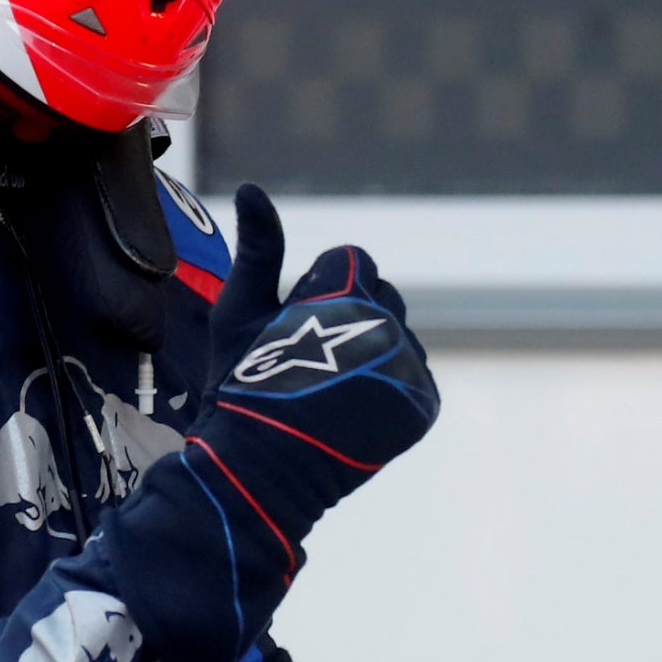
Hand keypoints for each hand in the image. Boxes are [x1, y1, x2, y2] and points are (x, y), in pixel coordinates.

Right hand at [187, 185, 440, 545]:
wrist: (261, 473)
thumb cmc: (240, 387)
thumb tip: (252, 187)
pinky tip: (351, 411)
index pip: (352, 260)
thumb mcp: (239, 311)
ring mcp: (409, 367)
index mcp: (347, 292)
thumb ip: (259, 247)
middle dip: (352, 317)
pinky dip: (390, 390)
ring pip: (399, 339)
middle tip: (309, 360)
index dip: (318, 289)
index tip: (293, 324)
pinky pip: (413, 379)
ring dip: (373, 353)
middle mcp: (389, 324)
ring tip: (329, 390)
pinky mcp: (422, 405)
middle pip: (382, 297)